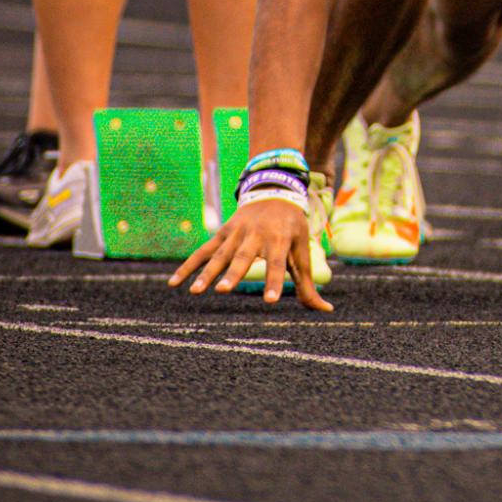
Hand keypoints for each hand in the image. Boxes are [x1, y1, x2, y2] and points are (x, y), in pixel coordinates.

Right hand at [169, 198, 331, 311]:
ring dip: (207, 273)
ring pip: (220, 255)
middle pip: (243, 257)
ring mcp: (236, 233)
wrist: (274, 192)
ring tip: (196, 291)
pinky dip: (188, 266)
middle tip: (224, 291)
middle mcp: (256, 235)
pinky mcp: (222, 233)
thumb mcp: (303, 250)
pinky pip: (202, 251)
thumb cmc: (292, 228)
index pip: (277, 264)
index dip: (274, 281)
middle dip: (233, 273)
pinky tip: (174, 283)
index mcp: (280, 239)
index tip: (270, 301)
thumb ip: (308, 283)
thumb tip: (326, 309)